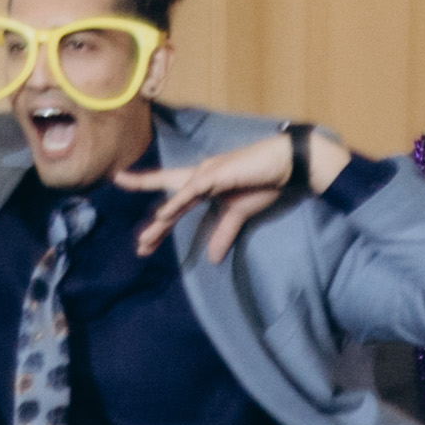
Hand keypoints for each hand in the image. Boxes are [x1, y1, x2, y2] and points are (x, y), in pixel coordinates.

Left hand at [122, 129, 344, 260]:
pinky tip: (162, 215)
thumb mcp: (239, 214)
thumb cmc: (262, 183)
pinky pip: (192, 190)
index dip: (160, 224)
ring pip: (176, 199)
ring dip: (161, 222)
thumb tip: (213, 258)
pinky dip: (176, 202)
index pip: (175, 207)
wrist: (284, 165)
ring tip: (145, 240)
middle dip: (154, 226)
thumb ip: (223, 233)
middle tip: (140, 249)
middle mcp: (198, 177)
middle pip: (169, 203)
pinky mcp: (216, 173)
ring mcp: (206, 173)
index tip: (144, 242)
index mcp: (202, 185)